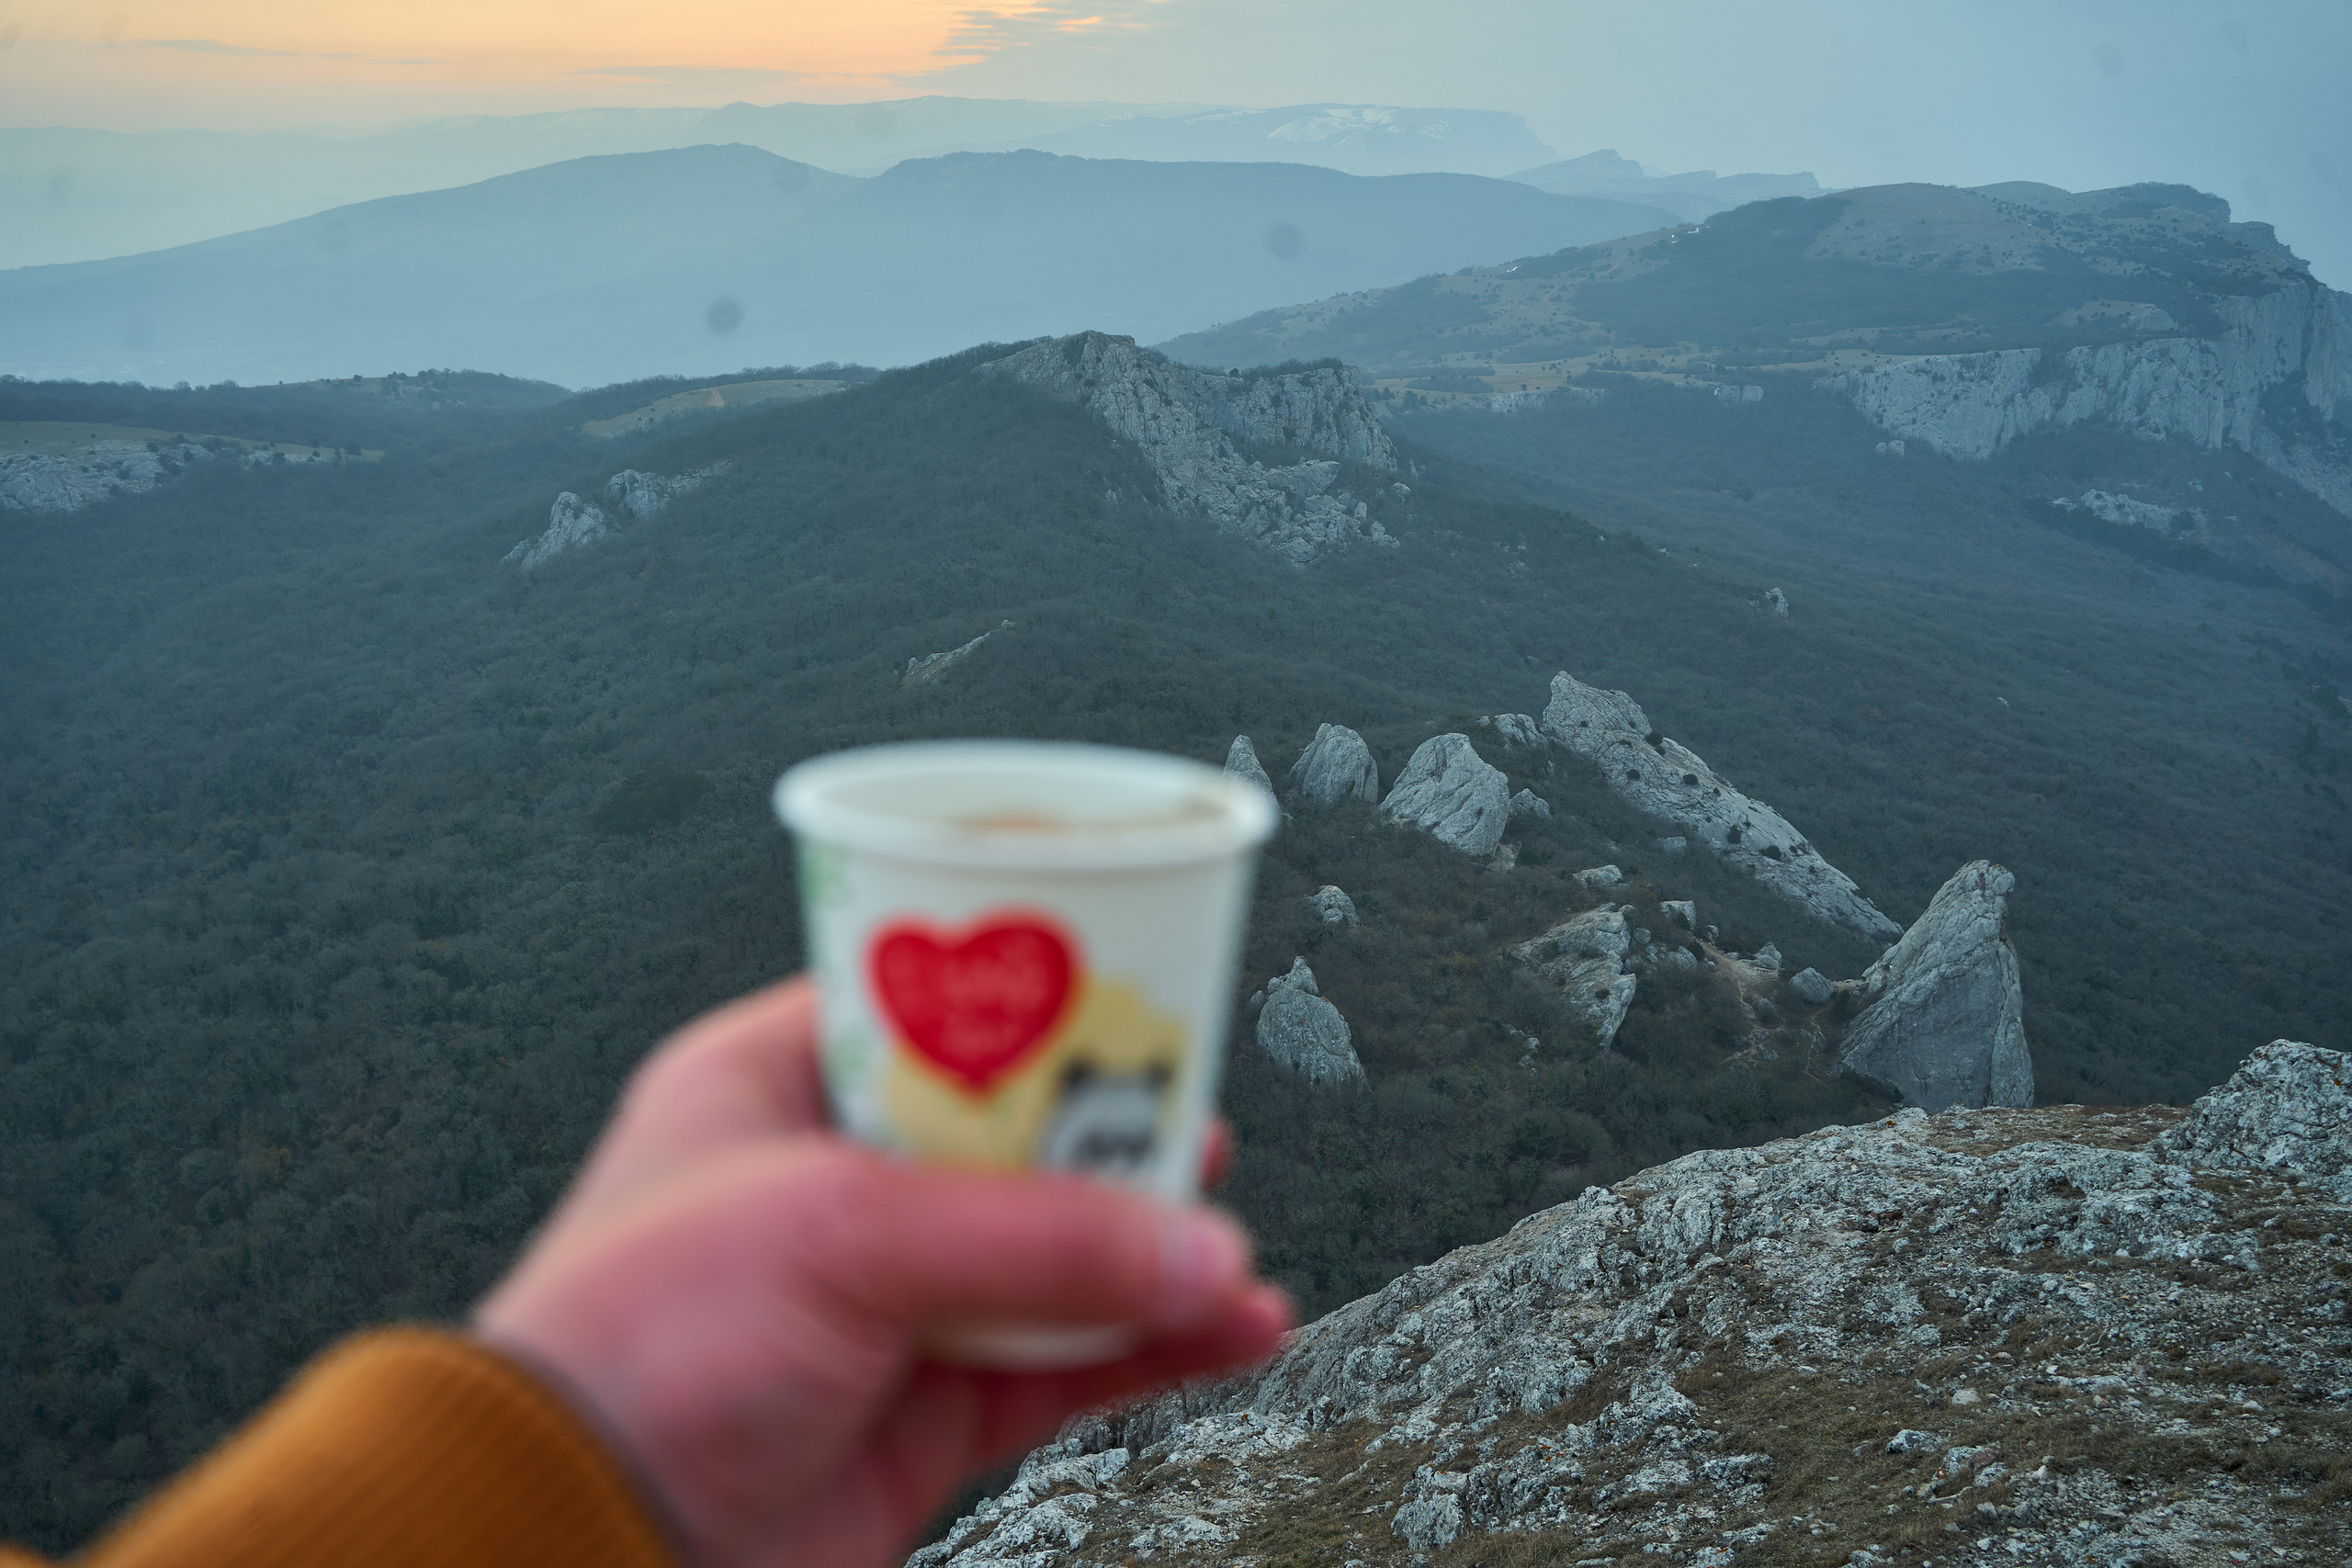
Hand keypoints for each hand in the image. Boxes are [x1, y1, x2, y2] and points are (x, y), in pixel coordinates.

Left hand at [475, 977, 1289, 1567]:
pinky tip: (1224, 1330)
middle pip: (1016, 1135)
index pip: (937, 1011)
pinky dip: (1153, 1350)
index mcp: (778, 1087)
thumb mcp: (837, 1232)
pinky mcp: (924, 1411)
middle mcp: (834, 1187)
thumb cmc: (625, 1353)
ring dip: (1150, 1255)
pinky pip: (1069, 1366)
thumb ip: (1030, 1235)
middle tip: (1193, 1119)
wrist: (576, 1539)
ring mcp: (883, 1303)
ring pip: (1055, 1257)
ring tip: (1229, 1249)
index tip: (1132, 990)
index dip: (1036, 1002)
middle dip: (1116, 1138)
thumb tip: (1186, 1242)